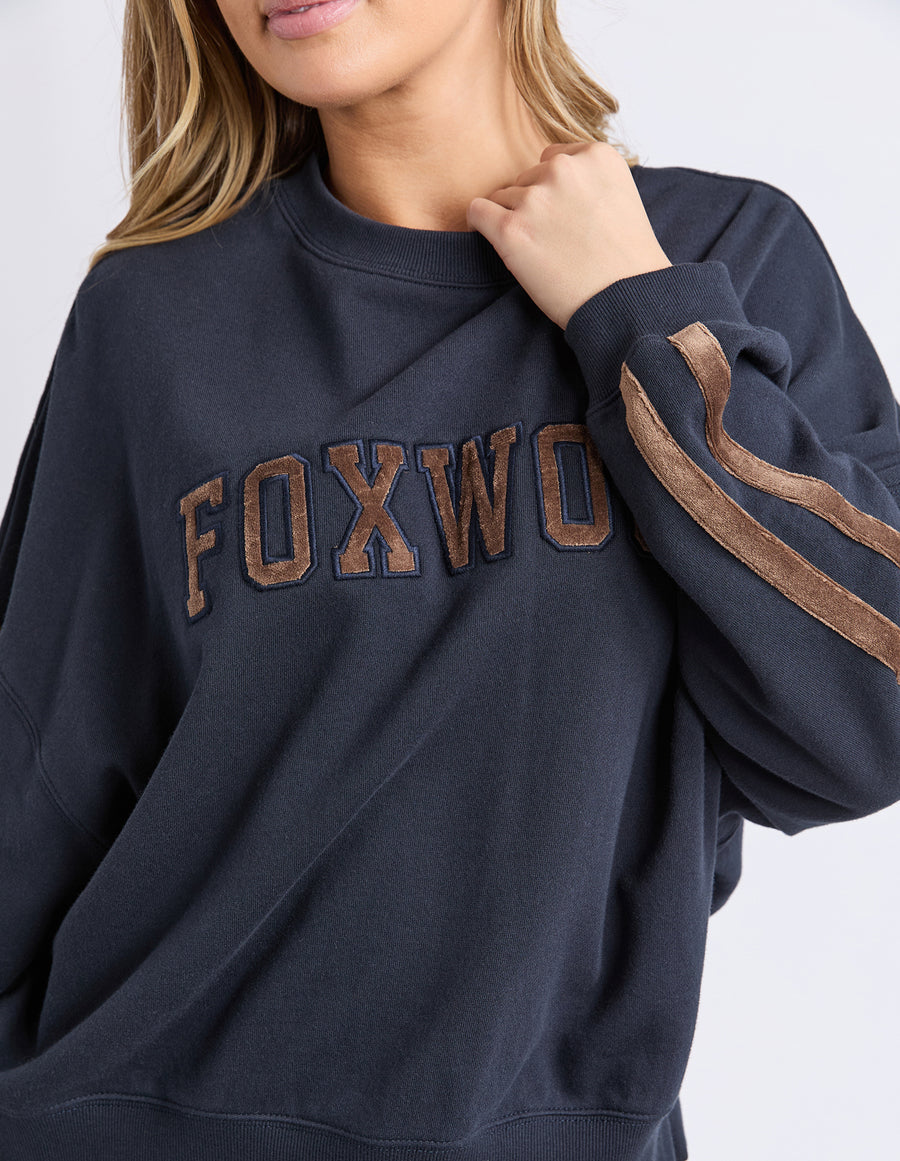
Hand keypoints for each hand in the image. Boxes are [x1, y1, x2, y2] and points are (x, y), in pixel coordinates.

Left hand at [466, 141, 672, 329]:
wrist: (625, 302)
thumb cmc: (624, 260)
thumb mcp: (621, 196)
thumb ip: (586, 177)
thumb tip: (546, 174)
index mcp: (596, 156)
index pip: (553, 159)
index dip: (555, 190)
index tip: (567, 216)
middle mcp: (564, 169)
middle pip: (527, 178)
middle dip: (536, 205)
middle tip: (559, 240)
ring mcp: (536, 199)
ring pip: (504, 197)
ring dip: (516, 220)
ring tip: (545, 252)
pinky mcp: (511, 230)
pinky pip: (478, 211)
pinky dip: (481, 223)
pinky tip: (499, 241)